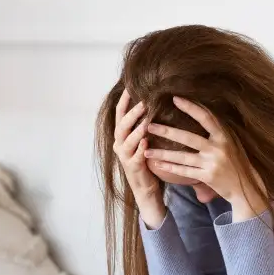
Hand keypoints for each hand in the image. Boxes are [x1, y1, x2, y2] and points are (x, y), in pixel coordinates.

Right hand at [113, 88, 166, 229]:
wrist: (145, 188)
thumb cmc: (147, 160)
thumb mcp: (143, 139)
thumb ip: (144, 124)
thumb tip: (153, 101)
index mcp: (121, 136)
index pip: (120, 114)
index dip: (124, 100)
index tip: (130, 86)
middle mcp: (120, 144)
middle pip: (122, 125)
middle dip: (132, 113)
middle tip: (144, 102)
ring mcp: (124, 157)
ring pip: (126, 140)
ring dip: (136, 129)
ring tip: (147, 120)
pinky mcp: (132, 168)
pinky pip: (134, 157)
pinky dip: (139, 149)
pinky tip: (146, 142)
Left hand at [144, 97, 267, 220]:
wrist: (246, 186)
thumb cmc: (236, 161)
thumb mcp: (231, 141)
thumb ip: (217, 129)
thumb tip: (199, 110)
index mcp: (224, 135)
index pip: (205, 117)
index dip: (190, 107)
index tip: (175, 99)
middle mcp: (218, 148)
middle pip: (188, 137)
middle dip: (166, 131)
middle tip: (149, 125)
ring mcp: (212, 163)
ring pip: (182, 157)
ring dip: (162, 154)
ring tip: (146, 151)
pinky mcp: (207, 177)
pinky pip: (185, 171)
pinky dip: (171, 169)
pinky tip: (158, 166)